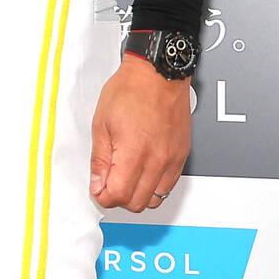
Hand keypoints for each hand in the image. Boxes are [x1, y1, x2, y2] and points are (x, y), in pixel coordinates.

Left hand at [90, 56, 191, 211]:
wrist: (157, 75)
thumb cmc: (130, 90)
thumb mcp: (101, 123)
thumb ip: (100, 159)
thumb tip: (97, 184)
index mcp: (134, 153)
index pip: (119, 195)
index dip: (103, 195)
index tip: (97, 187)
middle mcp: (157, 161)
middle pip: (138, 203)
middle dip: (119, 198)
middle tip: (108, 181)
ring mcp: (172, 160)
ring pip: (155, 198)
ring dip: (137, 194)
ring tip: (124, 175)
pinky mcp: (182, 156)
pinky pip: (169, 186)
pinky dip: (153, 185)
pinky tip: (142, 170)